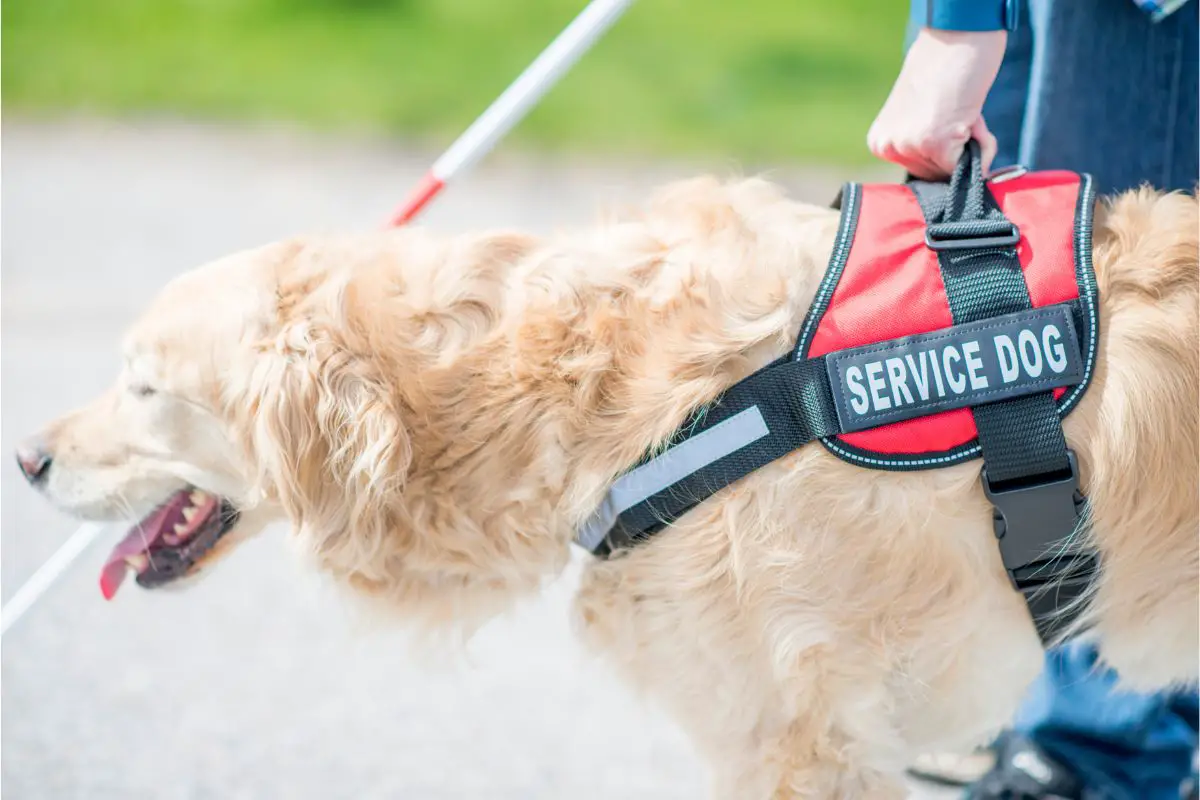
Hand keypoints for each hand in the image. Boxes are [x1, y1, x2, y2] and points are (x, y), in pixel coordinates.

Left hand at [868, 28, 1006, 179]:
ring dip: (972, 145)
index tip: (945, 121)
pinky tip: (972, 116)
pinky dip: (984, 145)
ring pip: (955, 172)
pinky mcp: (935, 144)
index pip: (920, 172)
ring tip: (964, 112)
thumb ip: (921, 143)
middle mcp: (889, 147)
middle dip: (957, 150)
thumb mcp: (917, 114)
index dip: (944, 151)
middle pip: (936, 176)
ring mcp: (910, 147)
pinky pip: (971, 167)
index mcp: (880, 142)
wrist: (957, 36)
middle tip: (959, 114)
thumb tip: (942, 175)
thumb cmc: (943, 69)